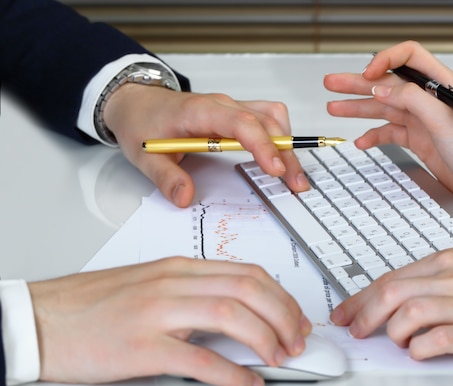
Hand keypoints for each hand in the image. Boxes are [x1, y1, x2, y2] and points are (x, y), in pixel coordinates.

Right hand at [29, 257, 311, 385]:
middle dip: (284, 316)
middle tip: (297, 340)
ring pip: (232, 316)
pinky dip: (234, 375)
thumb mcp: (152, 285)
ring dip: (267, 339)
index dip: (281, 296)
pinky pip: (200, 360)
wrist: (43, 318)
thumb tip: (238, 312)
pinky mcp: (143, 346)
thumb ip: (193, 292)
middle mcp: (174, 283)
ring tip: (281, 358)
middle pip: (249, 290)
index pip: (247, 273)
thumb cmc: (94, 304)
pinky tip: (248, 385)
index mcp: (179, 268)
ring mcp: (158, 312)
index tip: (295, 317)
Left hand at [103, 84, 309, 207]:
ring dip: (288, 144)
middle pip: (266, 121)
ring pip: (273, 117)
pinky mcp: (236, 113)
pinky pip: (268, 117)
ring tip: (294, 175)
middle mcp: (221, 105)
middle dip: (286, 153)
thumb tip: (185, 197)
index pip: (241, 123)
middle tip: (296, 183)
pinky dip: (280, 135)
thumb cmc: (142, 122)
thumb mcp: (144, 155)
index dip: (262, 145)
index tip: (275, 169)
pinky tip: (282, 157)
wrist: (137, 102)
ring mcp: (231, 107)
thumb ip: (166, 178)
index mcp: (200, 112)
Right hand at [324, 40, 452, 213]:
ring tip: (335, 106)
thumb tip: (383, 90)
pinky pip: (388, 132)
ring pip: (383, 108)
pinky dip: (373, 135)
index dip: (385, 60)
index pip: (408, 57)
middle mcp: (429, 99)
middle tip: (333, 83)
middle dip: (358, 83)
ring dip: (358, 107)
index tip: (367, 73)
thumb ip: (412, 100)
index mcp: (441, 84)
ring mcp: (421, 120)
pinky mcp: (417, 139)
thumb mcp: (444, 120)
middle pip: (387, 83)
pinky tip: (360, 141)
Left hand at [330, 249, 452, 360]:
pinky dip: (418, 349)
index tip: (345, 312)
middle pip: (390, 292)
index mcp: (446, 261)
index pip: (390, 277)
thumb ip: (435, 281)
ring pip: (407, 314)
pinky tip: (419, 352)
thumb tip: (399, 301)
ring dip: (392, 332)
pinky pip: (434, 340)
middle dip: (363, 314)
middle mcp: (452, 278)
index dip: (360, 297)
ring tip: (398, 342)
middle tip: (354, 329)